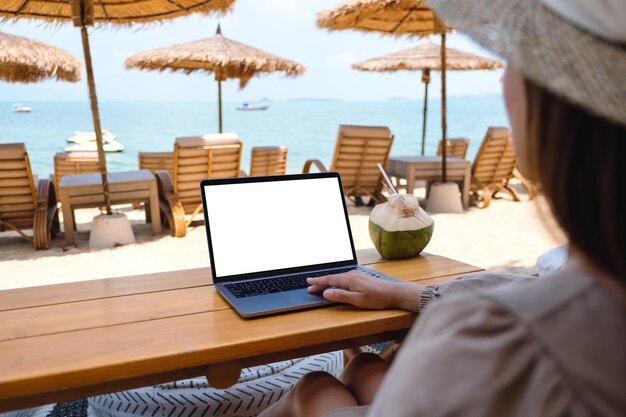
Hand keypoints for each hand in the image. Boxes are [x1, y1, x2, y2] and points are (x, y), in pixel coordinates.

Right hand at [307, 270, 422, 311]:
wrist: (394, 293)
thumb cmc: (377, 298)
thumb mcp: (357, 300)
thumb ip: (341, 296)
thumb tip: (326, 292)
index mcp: (349, 279)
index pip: (329, 280)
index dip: (318, 282)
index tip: (309, 282)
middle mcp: (352, 275)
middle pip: (333, 278)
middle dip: (321, 282)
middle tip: (310, 287)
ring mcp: (357, 275)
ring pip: (339, 277)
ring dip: (329, 281)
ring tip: (321, 285)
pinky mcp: (362, 277)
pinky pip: (345, 277)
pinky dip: (337, 280)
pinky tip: (337, 283)